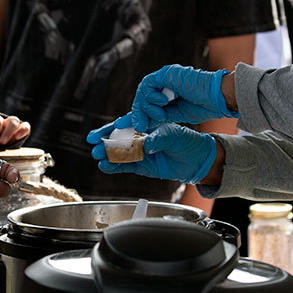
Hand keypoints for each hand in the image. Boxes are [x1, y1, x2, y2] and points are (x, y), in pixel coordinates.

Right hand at [88, 118, 217, 183]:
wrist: (197, 160)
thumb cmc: (187, 141)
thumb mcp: (173, 135)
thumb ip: (158, 139)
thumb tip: (145, 145)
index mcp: (145, 125)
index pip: (123, 125)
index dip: (108, 129)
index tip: (96, 134)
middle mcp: (140, 138)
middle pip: (117, 140)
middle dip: (105, 143)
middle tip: (94, 147)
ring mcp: (140, 153)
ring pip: (120, 154)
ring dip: (108, 156)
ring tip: (98, 157)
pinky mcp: (143, 166)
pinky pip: (126, 166)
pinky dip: (115, 167)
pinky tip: (105, 166)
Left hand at [130, 64, 235, 132]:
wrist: (217, 97)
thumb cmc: (203, 106)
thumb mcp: (176, 115)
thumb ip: (159, 117)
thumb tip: (141, 124)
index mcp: (167, 94)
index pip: (145, 103)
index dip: (135, 113)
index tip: (122, 124)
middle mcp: (164, 84)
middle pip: (141, 97)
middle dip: (138, 112)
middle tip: (139, 125)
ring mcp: (165, 77)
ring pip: (143, 92)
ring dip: (147, 107)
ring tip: (160, 116)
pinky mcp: (166, 73)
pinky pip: (149, 83)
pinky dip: (152, 96)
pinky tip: (163, 103)